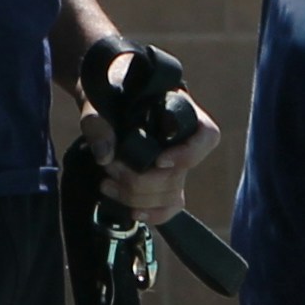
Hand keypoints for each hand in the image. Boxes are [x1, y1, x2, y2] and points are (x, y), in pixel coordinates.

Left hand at [106, 94, 217, 227]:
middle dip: (141, 180)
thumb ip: (98, 121)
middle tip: (111, 168)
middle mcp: (184, 140)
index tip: (159, 160)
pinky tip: (132, 211)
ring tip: (107, 183)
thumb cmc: (107, 90)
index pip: (206, 137)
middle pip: (180, 175)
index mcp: (181, 111)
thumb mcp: (99, 96)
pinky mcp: (163, 182)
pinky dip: (152, 214)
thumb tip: (106, 156)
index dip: (186, 155)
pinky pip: (170, 208)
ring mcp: (175, 164)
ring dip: (136, 197)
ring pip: (171, 195)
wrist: (104, 98)